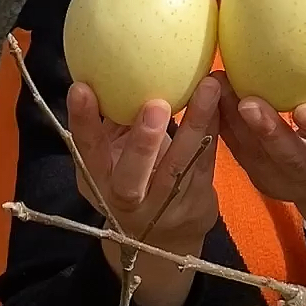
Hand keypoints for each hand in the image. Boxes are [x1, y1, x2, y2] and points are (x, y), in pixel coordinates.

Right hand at [67, 74, 219, 305]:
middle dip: (142, 142)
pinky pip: (205, 163)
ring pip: (179, 167)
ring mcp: (163, 208)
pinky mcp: (195, 204)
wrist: (162, 242)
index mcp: (98, 182)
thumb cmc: (133, 178)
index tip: (82, 87)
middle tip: (156, 104)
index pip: (86, 152)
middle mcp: (126, 200)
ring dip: (195, 124)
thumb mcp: (113, 157)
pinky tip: (222, 101)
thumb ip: (113, 120)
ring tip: (208, 85)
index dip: (83, 123)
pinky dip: (214, 130)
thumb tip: (108, 63)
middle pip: (131, 177)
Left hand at [217, 81, 305, 243]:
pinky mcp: (262, 180)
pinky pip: (240, 153)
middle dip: (268, 132)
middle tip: (248, 103)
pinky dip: (225, 125)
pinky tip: (212, 98)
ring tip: (220, 88)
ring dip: (236, 123)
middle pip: (292, 159)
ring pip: (258, 157)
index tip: (305, 109)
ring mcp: (287, 185)